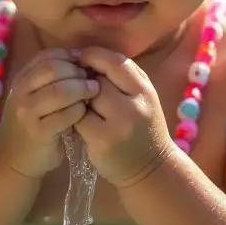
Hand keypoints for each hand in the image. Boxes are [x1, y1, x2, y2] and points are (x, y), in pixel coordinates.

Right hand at [0, 48, 99, 177]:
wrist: (13, 158)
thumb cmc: (32, 124)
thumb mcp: (36, 97)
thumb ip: (53, 79)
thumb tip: (84, 62)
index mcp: (22, 79)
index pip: (47, 55)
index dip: (70, 56)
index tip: (86, 64)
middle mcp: (21, 92)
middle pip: (53, 69)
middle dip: (77, 72)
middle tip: (93, 79)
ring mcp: (27, 112)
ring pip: (59, 90)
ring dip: (82, 89)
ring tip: (94, 92)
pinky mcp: (38, 132)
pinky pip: (65, 114)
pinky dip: (80, 110)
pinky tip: (85, 113)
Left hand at [73, 47, 173, 187]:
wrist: (150, 168)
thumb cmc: (144, 128)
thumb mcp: (143, 97)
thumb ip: (122, 76)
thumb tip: (88, 57)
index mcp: (144, 90)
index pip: (115, 62)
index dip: (94, 56)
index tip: (82, 58)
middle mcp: (133, 107)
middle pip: (97, 81)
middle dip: (83, 80)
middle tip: (78, 84)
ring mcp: (117, 125)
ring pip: (85, 100)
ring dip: (78, 100)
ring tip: (80, 104)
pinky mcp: (101, 141)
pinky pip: (78, 120)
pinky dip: (75, 118)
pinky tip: (78, 121)